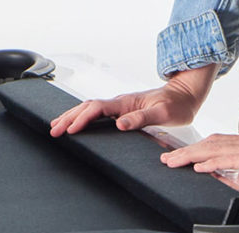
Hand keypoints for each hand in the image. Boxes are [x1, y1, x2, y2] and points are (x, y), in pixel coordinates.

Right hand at [50, 65, 217, 136]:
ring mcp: (120, 106)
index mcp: (126, 103)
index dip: (82, 119)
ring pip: (89, 109)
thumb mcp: (162, 114)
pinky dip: (82, 117)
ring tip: (57, 126)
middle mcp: (120, 103)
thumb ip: (141, 118)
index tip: (70, 130)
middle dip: (68, 118)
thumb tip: (119, 124)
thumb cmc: (176, 106)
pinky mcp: (122, 110)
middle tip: (53, 131)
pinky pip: (96, 112)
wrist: (185, 96)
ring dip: (72, 117)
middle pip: (87, 107)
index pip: (97, 109)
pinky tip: (77, 123)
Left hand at [160, 131, 238, 174]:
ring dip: (191, 155)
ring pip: (214, 149)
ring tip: (173, 161)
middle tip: (165, 159)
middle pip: (208, 145)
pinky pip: (232, 159)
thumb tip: (223, 175)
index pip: (213, 144)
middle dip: (184, 152)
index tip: (175, 154)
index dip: (193, 148)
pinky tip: (200, 166)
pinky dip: (213, 162)